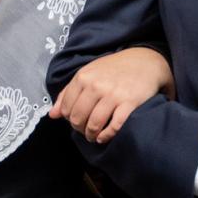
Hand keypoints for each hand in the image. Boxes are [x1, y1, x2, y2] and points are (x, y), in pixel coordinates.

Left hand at [50, 47, 174, 142]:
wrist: (145, 61)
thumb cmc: (114, 69)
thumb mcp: (88, 74)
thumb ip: (68, 93)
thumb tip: (52, 115)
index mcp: (83, 77)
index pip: (66, 108)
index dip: (69, 119)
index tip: (76, 121)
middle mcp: (96, 86)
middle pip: (78, 118)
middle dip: (79, 129)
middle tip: (85, 130)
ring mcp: (113, 95)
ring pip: (93, 124)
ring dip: (91, 135)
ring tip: (94, 136)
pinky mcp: (129, 103)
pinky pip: (113, 126)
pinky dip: (106, 136)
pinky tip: (104, 136)